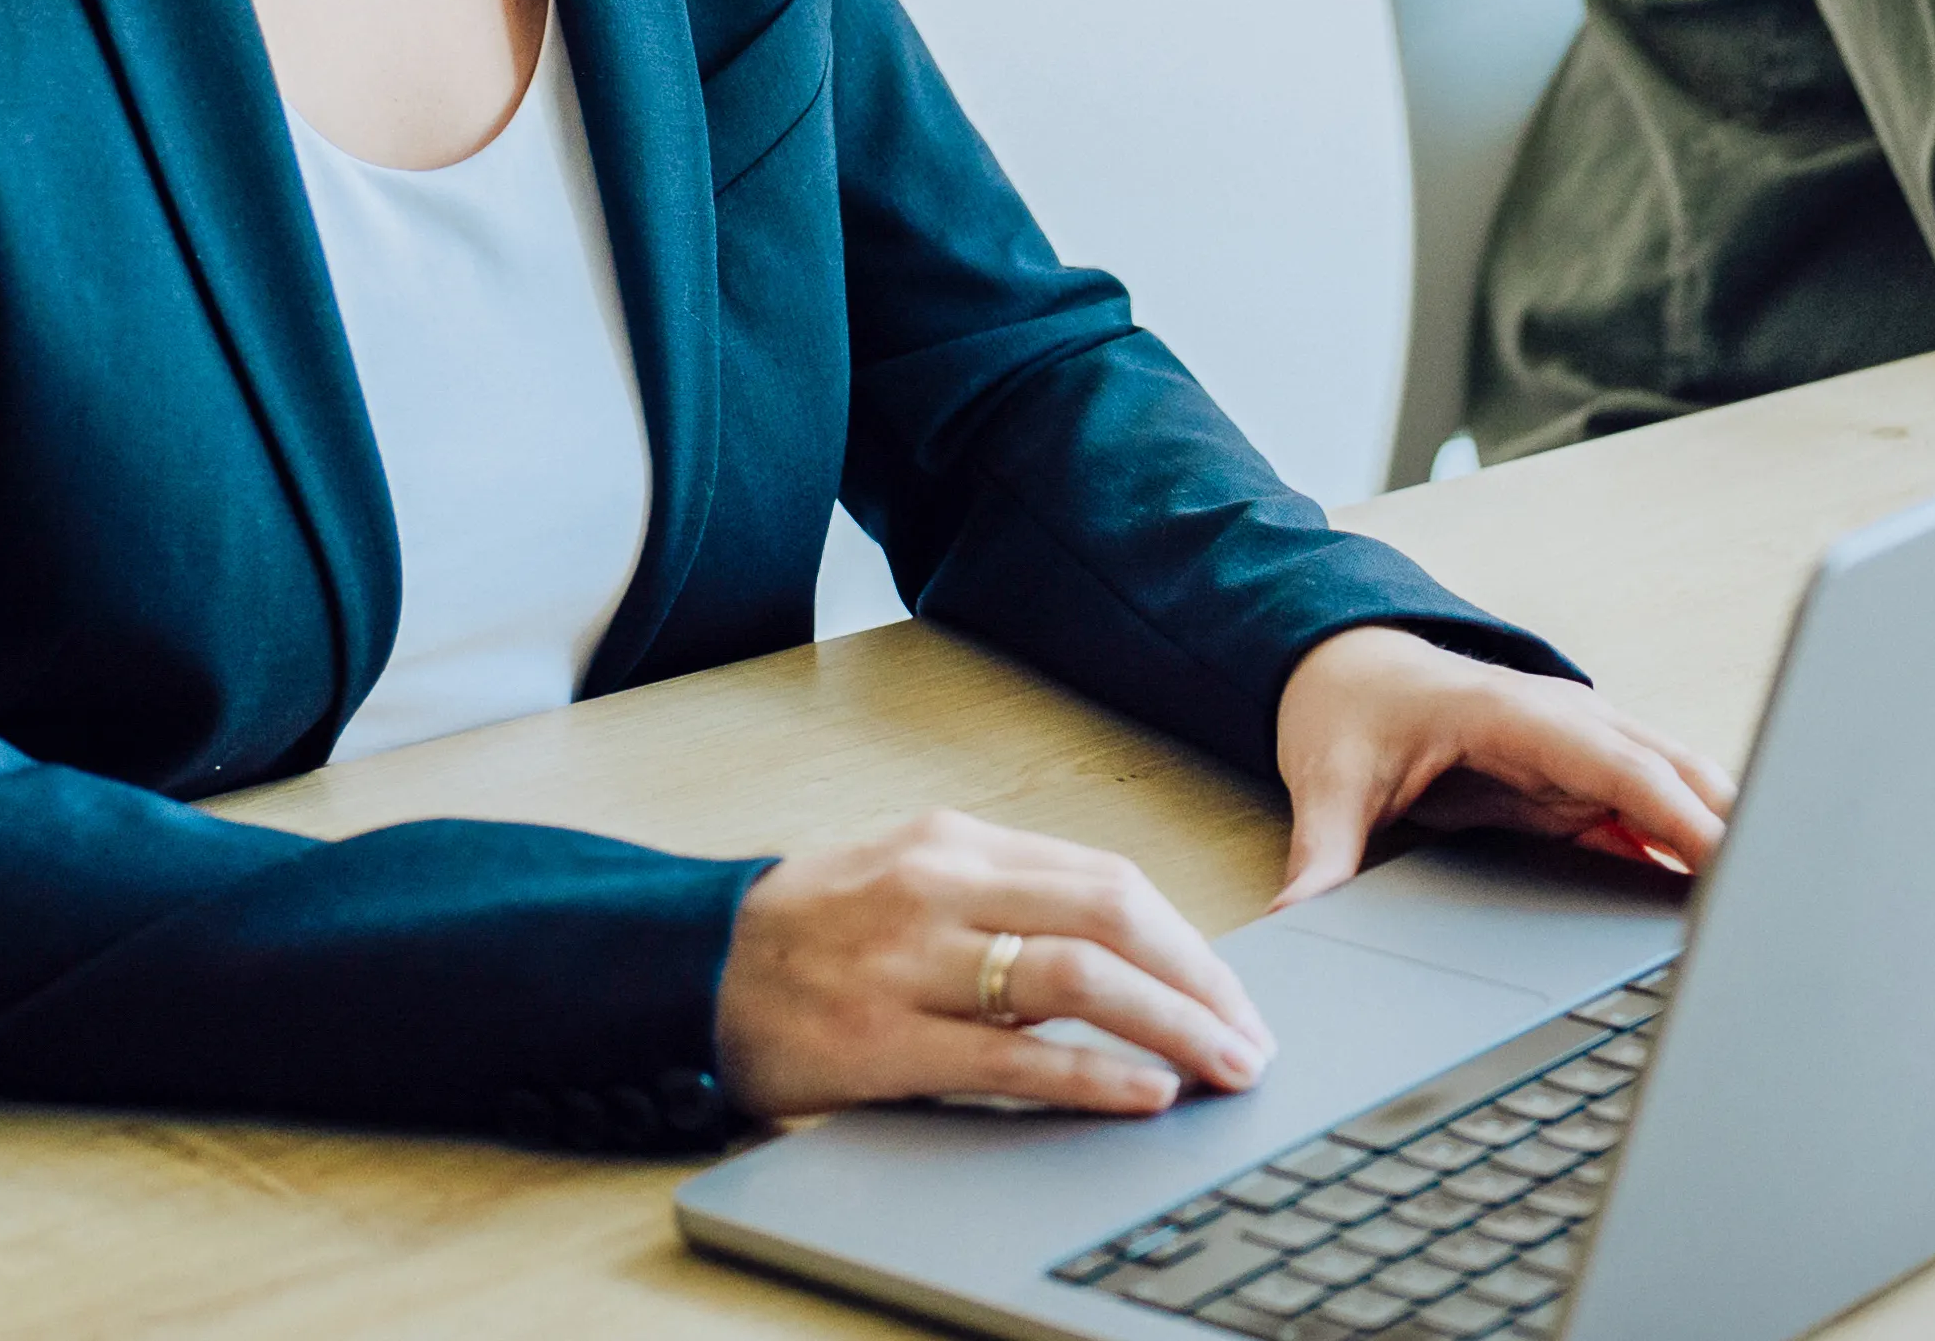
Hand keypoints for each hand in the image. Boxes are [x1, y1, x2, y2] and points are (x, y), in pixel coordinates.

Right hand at [713, 810, 1274, 1122]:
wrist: (684, 964)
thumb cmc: (812, 929)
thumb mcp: (911, 880)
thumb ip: (1006, 901)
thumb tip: (1125, 958)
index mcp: (956, 843)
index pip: (1106, 880)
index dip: (1186, 941)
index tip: (1233, 992)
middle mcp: (940, 887)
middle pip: (1110, 915)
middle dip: (1198, 979)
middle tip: (1250, 1036)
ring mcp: (908, 961)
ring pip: (1073, 977)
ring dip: (1168, 1022)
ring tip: (1222, 1065)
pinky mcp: (878, 1038)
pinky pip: (1006, 1057)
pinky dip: (1088, 1074)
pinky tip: (1141, 1092)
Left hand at [1273, 626, 1736, 909]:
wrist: (1346, 666)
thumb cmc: (1348, 710)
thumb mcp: (1328, 779)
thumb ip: (1321, 854)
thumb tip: (1294, 918)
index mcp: (1518, 715)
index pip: (1619, 764)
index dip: (1679, 813)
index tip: (1729, 857)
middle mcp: (1569, 727)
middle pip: (1676, 775)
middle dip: (1735, 827)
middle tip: (1790, 896)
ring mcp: (1584, 754)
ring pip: (1681, 791)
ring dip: (1727, 837)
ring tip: (1779, 908)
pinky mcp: (1582, 785)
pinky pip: (1654, 818)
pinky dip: (1694, 852)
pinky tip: (1724, 903)